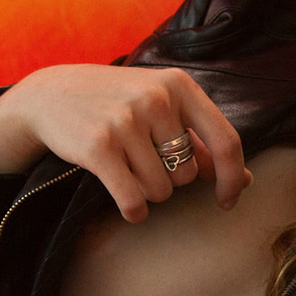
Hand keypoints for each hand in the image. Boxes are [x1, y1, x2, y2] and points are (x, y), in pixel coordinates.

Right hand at [0, 64, 249, 220]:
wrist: (51, 95)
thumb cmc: (117, 104)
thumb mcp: (162, 108)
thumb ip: (202, 142)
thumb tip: (244, 180)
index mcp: (180, 85)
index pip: (226, 140)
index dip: (232, 178)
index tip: (227, 200)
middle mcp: (156, 99)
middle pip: (188, 174)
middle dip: (170, 179)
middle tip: (143, 160)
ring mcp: (126, 121)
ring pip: (161, 190)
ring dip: (146, 192)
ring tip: (126, 168)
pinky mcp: (99, 146)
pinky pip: (133, 200)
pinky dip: (132, 210)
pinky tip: (125, 202)